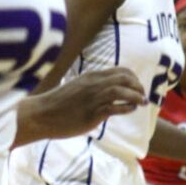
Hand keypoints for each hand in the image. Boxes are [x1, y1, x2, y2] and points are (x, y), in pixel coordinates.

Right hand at [15, 67, 146, 144]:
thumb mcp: (78, 87)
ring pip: (122, 90)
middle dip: (137, 85)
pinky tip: (131, 109)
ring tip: (142, 102)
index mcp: (92, 75)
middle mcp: (95, 84)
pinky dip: (127, 107)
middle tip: (143, 94)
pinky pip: (115, 107)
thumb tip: (106, 91)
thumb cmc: (58, 103)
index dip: (132, 77)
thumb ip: (92, 86)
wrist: (42, 114)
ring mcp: (94, 98)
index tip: (137, 85)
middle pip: (125, 78)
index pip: (120, 70)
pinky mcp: (92, 113)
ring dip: (136, 95)